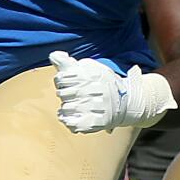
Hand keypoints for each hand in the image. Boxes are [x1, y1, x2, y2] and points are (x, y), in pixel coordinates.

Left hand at [50, 51, 175, 133]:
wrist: (125, 101)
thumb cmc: (103, 83)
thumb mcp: (90, 67)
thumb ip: (69, 63)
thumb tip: (53, 55)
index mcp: (91, 75)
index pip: (61, 78)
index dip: (61, 81)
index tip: (69, 82)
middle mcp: (92, 90)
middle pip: (61, 94)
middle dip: (64, 94)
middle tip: (74, 95)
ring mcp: (94, 107)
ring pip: (65, 108)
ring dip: (66, 108)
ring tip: (74, 106)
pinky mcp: (95, 122)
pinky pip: (71, 124)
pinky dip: (68, 121)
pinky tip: (71, 118)